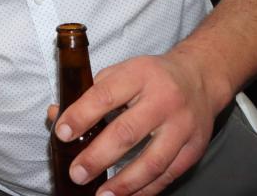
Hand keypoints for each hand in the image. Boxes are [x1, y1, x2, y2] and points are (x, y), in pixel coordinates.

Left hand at [53, 52, 220, 195]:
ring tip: (100, 194)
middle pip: (127, 132)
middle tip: (77, 172)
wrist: (200, 78)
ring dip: (124, 183)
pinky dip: (145, 190)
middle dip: (98, 157)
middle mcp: (163, 100)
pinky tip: (126, 195)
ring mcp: (182, 126)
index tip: (62, 134)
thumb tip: (57, 116)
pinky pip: (168, 175)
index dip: (81, 116)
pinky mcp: (194, 148)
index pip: (105, 96)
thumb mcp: (121, 72)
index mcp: (139, 75)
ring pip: (152, 161)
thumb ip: (90, 93)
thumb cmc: (152, 77)